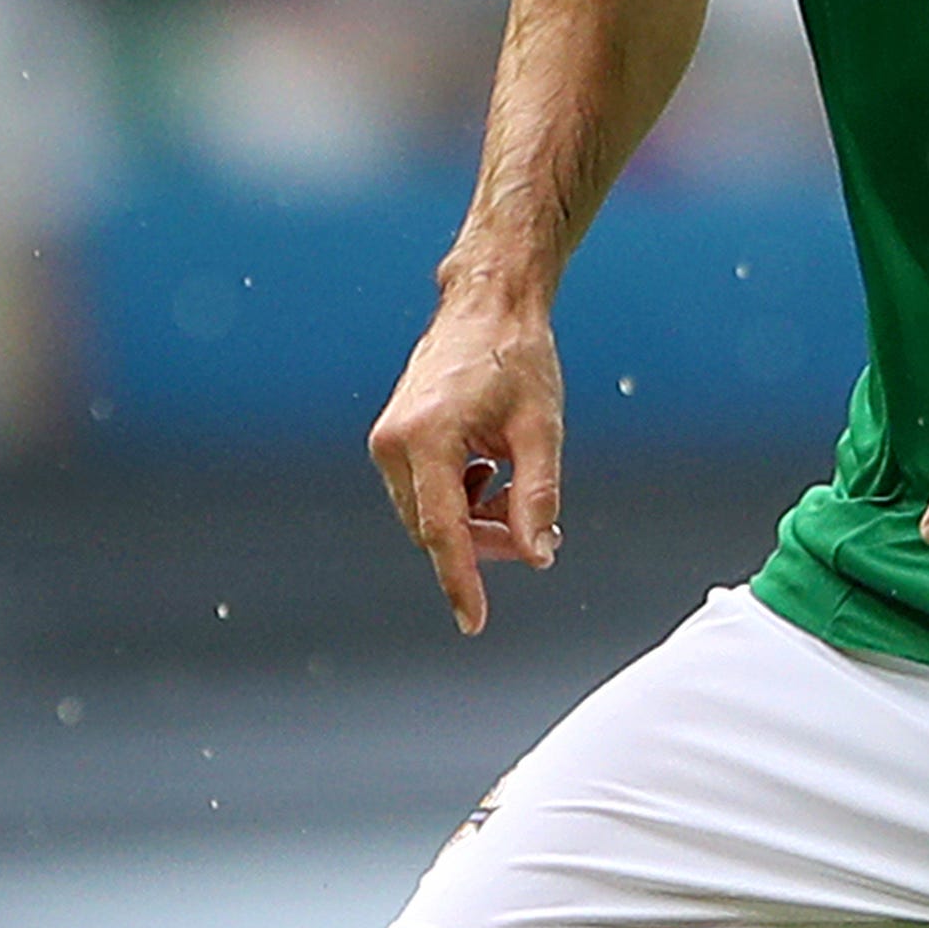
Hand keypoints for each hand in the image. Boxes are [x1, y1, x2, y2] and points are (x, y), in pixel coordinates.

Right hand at [367, 301, 564, 635]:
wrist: (487, 305)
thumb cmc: (517, 357)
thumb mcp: (541, 430)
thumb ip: (538, 497)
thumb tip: (537, 555)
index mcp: (427, 438)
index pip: (441, 531)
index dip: (460, 580)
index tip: (472, 622)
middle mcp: (393, 442)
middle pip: (437, 527)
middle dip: (486, 542)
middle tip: (539, 534)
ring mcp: (388, 441)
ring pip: (430, 515)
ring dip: (475, 520)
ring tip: (518, 493)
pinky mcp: (393, 439)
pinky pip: (425, 493)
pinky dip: (461, 500)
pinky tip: (492, 474)